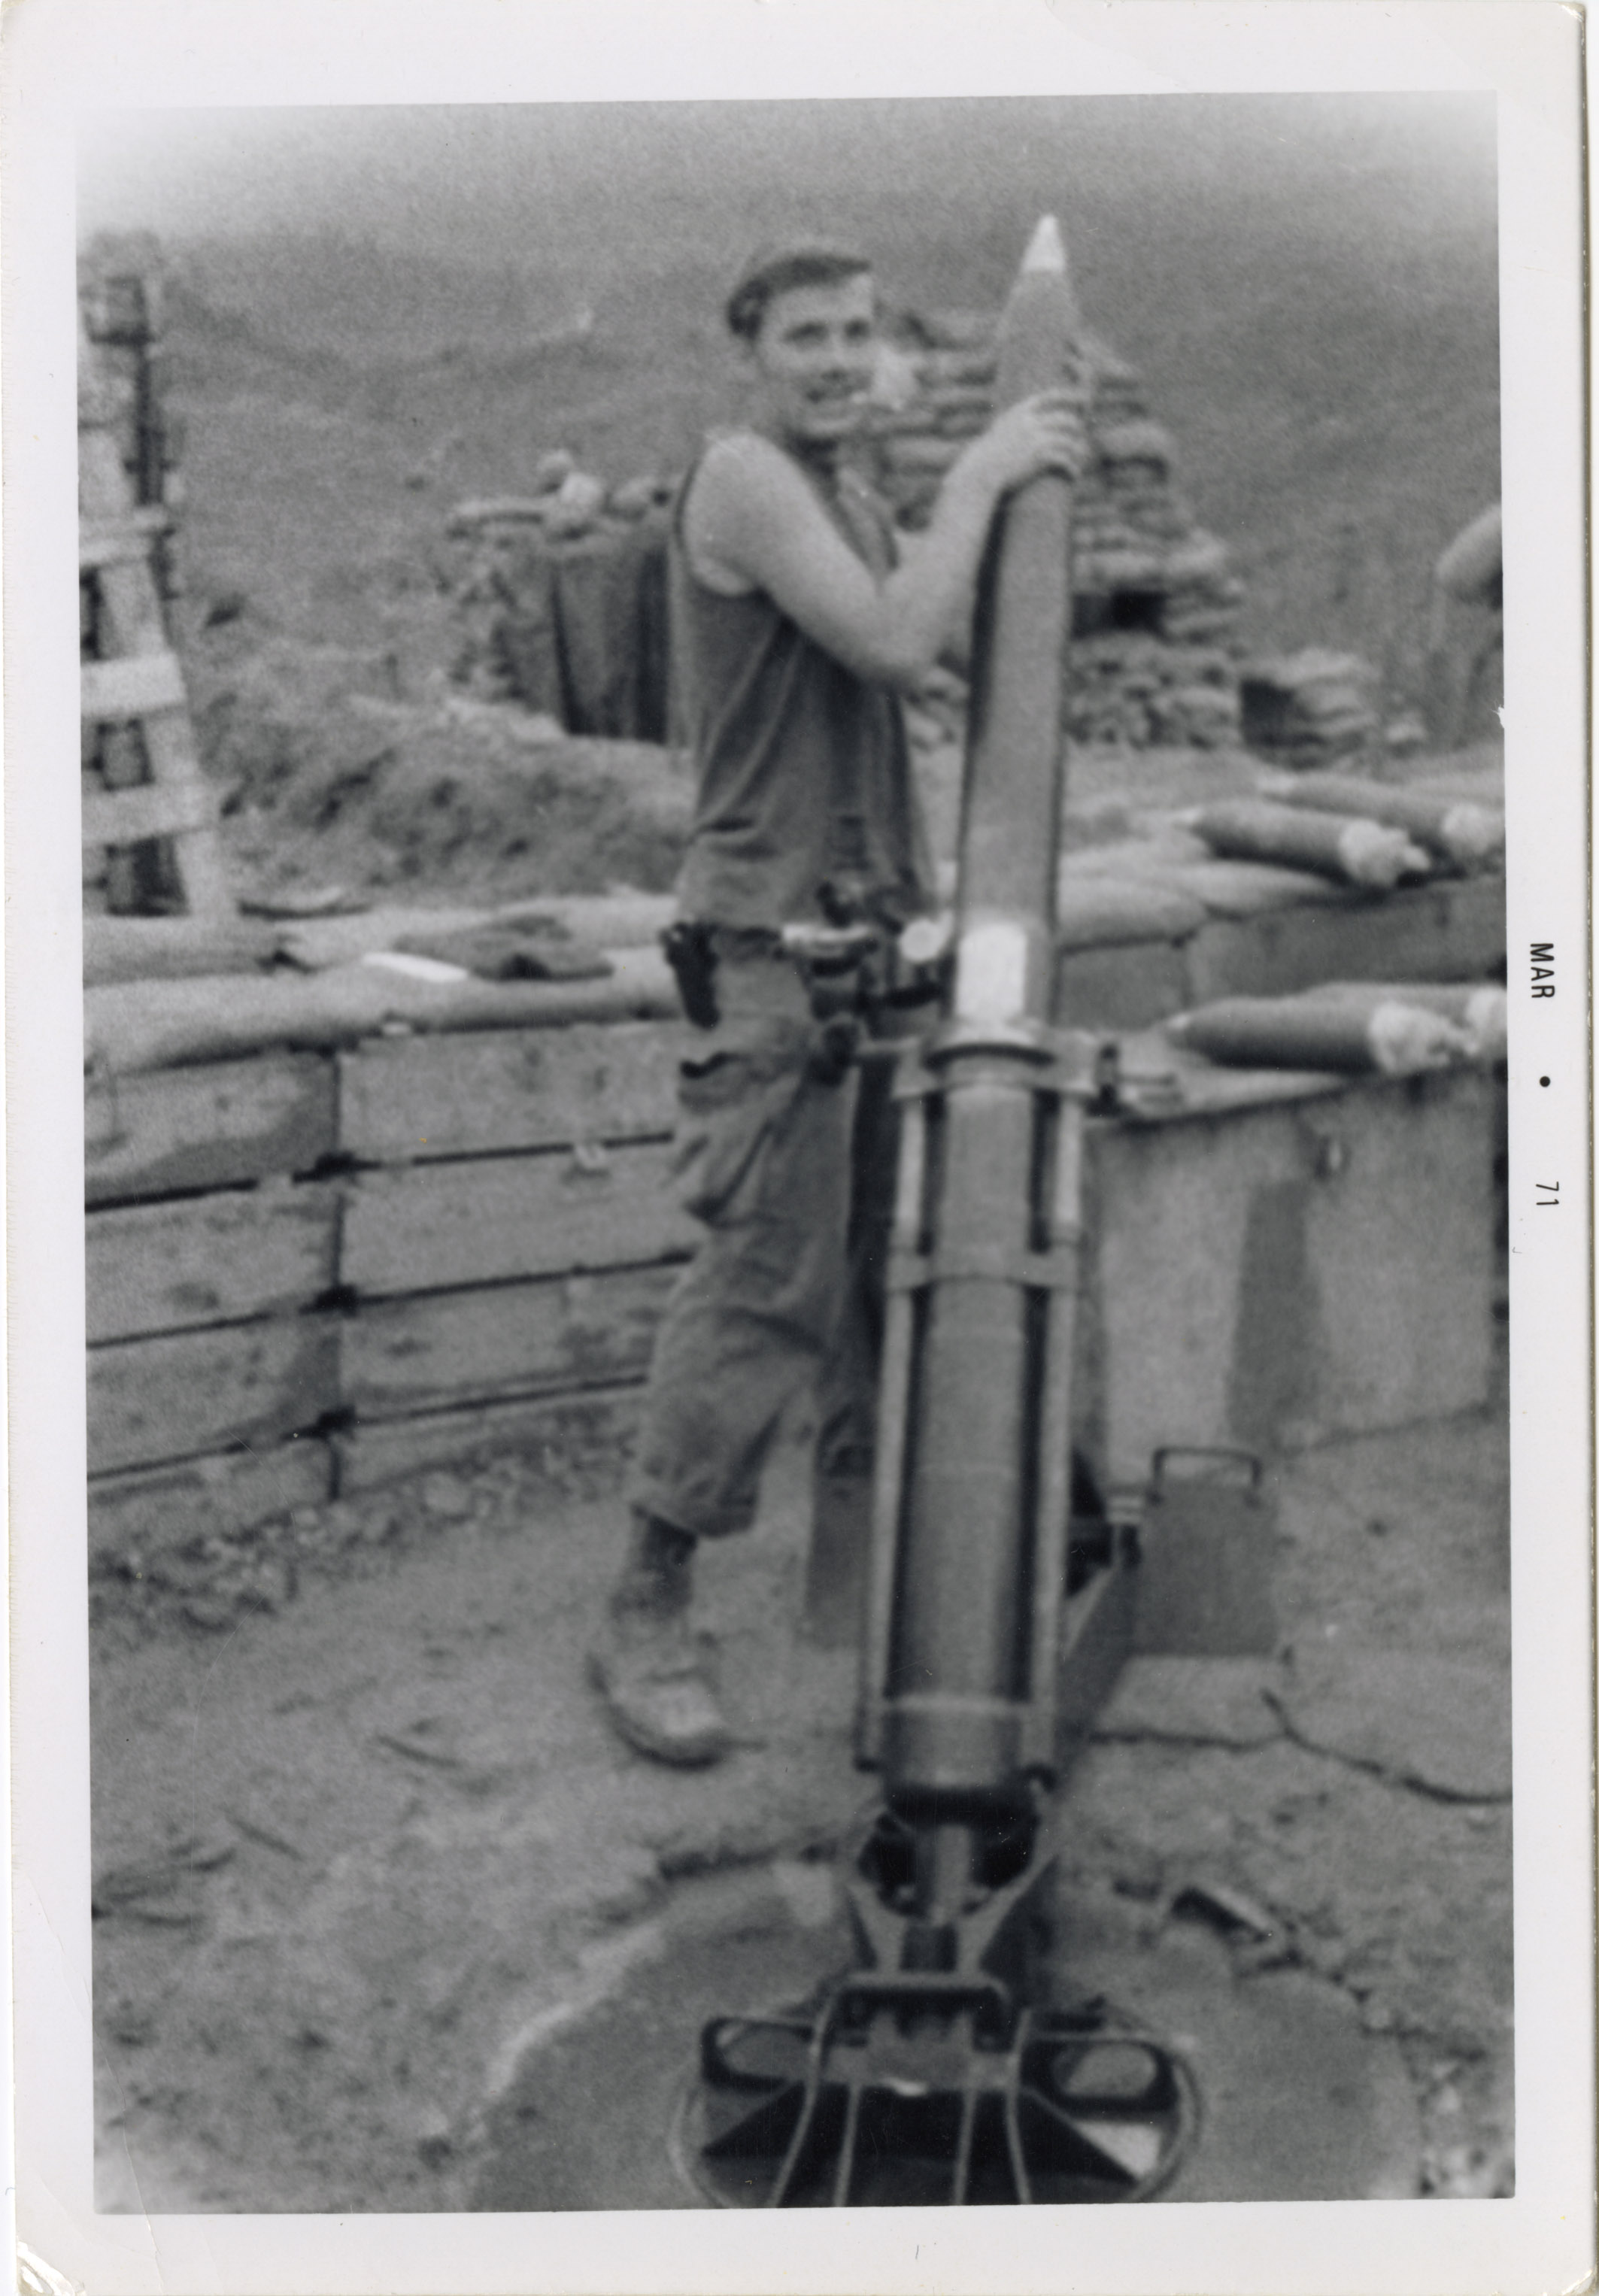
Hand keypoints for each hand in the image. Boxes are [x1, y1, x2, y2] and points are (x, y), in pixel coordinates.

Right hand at [958, 387, 1089, 497]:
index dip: (1069, 396)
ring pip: (1069, 441)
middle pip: (1066, 419)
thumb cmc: (987, 455)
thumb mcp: (999, 430)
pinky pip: (1065, 460)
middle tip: (1079, 442)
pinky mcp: (1039, 457)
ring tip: (1080, 461)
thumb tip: (1023, 419)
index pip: (1051, 396)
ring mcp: (1036, 438)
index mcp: (1021, 412)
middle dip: (1077, 431)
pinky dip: (1072, 468)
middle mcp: (1031, 421)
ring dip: (1079, 452)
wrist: (980, 471)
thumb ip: (1014, 422)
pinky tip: (1074, 475)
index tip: (1083, 399)